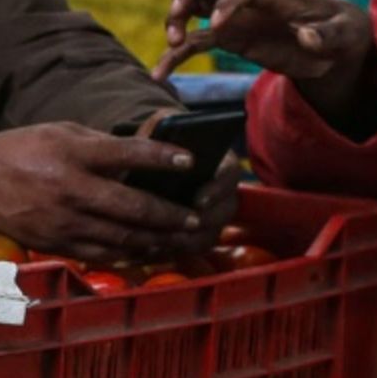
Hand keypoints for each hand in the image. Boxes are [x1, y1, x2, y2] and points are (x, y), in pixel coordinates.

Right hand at [0, 121, 207, 264]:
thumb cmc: (22, 150)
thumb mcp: (61, 132)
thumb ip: (102, 146)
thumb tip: (144, 158)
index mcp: (72, 154)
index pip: (128, 154)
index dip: (162, 158)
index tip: (190, 161)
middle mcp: (70, 190)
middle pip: (132, 206)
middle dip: (170, 214)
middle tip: (196, 217)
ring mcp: (63, 222)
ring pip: (122, 237)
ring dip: (157, 240)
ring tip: (181, 238)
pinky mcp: (56, 244)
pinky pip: (102, 254)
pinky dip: (130, 253)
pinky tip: (148, 250)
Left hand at [146, 110, 246, 239]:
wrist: (149, 161)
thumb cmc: (158, 140)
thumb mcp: (160, 125)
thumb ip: (162, 127)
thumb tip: (161, 132)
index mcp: (220, 163)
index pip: (231, 175)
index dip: (217, 189)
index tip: (198, 200)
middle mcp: (222, 193)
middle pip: (225, 212)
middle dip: (203, 222)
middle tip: (179, 228)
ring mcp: (212, 217)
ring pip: (208, 236)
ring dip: (185, 241)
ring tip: (160, 243)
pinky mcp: (195, 236)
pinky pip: (188, 250)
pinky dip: (168, 252)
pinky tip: (146, 251)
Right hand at [164, 0, 374, 100]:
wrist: (337, 42)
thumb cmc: (343, 31)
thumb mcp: (346, 34)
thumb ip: (327, 36)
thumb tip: (306, 38)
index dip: (227, 2)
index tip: (218, 25)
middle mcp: (249, 1)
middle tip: (177, 18)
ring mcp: (236, 18)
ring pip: (195, 5)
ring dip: (176, 18)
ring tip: (171, 44)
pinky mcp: (231, 38)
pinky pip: (196, 41)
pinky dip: (176, 55)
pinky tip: (160, 74)